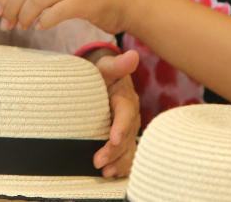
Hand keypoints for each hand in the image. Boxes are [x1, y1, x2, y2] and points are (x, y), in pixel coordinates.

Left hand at [0, 0, 134, 34]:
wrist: (129, 0)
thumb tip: (9, 3)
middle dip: (10, 8)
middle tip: (5, 25)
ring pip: (36, 0)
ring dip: (24, 17)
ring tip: (23, 28)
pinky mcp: (86, 0)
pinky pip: (55, 12)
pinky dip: (44, 21)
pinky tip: (41, 27)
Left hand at [88, 50, 139, 177]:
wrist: (104, 81)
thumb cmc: (103, 73)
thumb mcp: (106, 66)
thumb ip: (117, 64)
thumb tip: (132, 55)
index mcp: (126, 99)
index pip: (126, 114)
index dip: (121, 127)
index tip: (113, 138)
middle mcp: (131, 118)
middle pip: (126, 136)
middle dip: (113, 150)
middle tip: (98, 161)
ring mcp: (128, 130)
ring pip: (128, 149)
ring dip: (118, 162)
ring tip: (105, 172)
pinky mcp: (123, 139)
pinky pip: (126, 155)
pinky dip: (121, 166)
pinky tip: (112, 174)